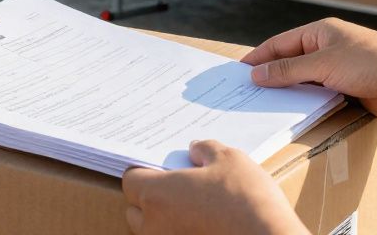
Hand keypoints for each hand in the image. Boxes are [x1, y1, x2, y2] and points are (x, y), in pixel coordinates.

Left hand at [123, 141, 307, 234]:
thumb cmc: (246, 199)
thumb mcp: (229, 159)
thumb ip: (205, 149)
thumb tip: (194, 149)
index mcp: (156, 195)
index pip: (130, 180)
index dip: (144, 170)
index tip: (161, 167)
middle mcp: (154, 225)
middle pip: (135, 209)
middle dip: (150, 197)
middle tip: (176, 186)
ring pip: (151, 231)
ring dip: (163, 218)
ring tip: (191, 206)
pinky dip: (181, 231)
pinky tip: (204, 223)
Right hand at [240, 18, 376, 120]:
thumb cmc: (374, 62)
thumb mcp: (325, 63)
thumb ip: (289, 69)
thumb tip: (258, 73)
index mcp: (319, 33)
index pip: (279, 44)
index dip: (258, 58)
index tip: (237, 73)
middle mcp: (327, 50)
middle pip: (289, 64)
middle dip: (270, 78)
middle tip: (244, 94)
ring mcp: (337, 71)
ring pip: (304, 83)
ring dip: (288, 94)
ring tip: (262, 107)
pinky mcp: (348, 91)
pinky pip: (319, 98)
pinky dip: (305, 105)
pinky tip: (292, 115)